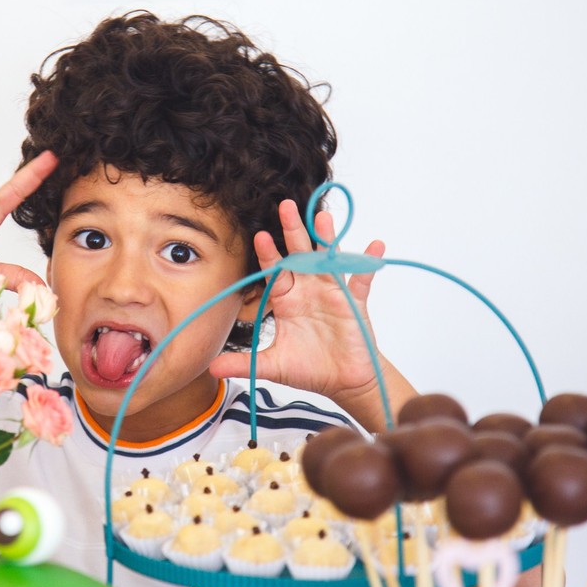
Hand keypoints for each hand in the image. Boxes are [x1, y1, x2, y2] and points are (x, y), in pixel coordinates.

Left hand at [209, 200, 413, 426]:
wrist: (342, 381)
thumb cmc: (309, 367)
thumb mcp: (273, 365)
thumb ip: (244, 363)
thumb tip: (212, 368)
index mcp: (287, 299)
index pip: (275, 271)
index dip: (268, 254)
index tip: (260, 236)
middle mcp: (308, 290)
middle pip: (300, 255)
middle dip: (294, 231)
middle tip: (287, 205)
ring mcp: (332, 293)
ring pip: (329, 261)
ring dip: (328, 240)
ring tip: (324, 218)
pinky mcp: (354, 304)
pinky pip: (362, 280)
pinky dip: (367, 264)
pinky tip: (375, 245)